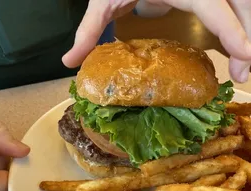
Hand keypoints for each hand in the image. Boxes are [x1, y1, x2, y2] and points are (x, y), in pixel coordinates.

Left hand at [62, 0, 250, 82]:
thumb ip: (88, 29)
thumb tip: (68, 62)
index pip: (213, 4)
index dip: (231, 30)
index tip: (245, 55)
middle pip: (241, 3)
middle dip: (247, 37)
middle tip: (244, 73)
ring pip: (245, 2)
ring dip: (248, 31)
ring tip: (244, 66)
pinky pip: (235, 4)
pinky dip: (239, 25)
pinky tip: (237, 47)